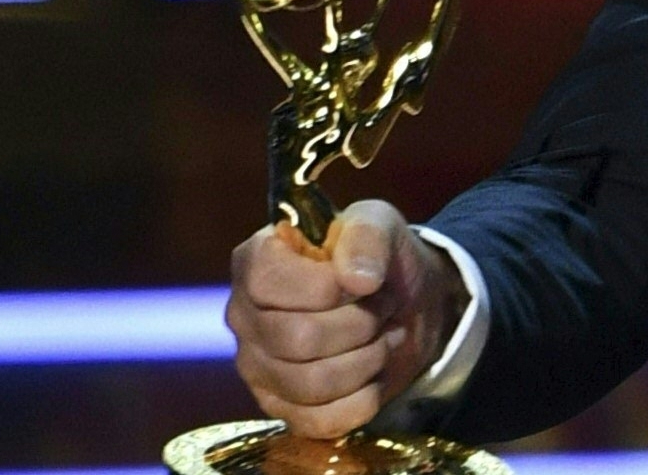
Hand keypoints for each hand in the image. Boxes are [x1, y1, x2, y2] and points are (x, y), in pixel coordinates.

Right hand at [225, 200, 466, 439]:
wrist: (404, 306)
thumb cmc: (376, 260)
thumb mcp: (379, 225)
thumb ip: (367, 236)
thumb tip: (357, 279)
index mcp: (254, 262)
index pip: (268, 283)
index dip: (326, 286)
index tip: (362, 279)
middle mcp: (243, 317)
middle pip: (297, 339)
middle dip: (360, 324)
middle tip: (383, 307)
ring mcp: (257, 368)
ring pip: (312, 384)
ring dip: (367, 359)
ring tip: (380, 336)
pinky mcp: (281, 408)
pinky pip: (319, 422)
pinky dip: (363, 399)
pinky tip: (373, 374)